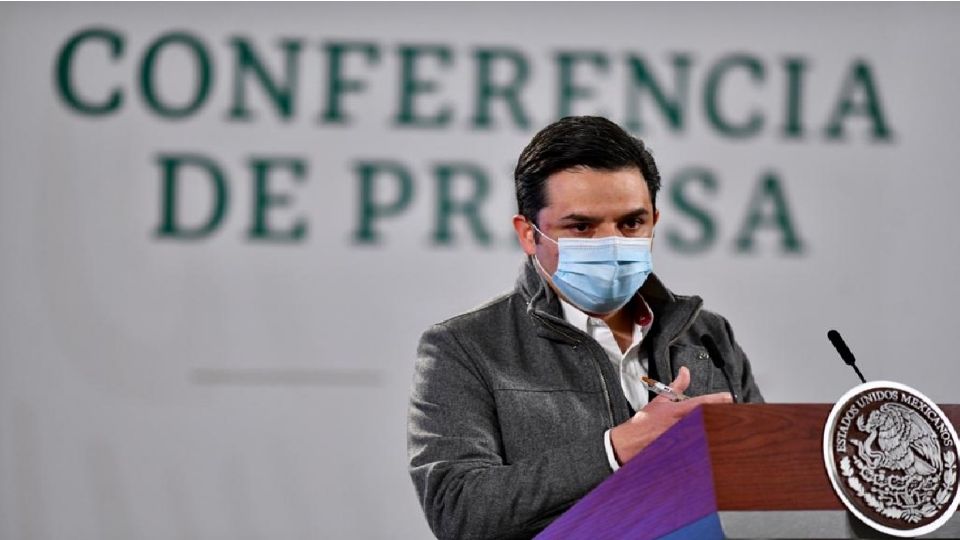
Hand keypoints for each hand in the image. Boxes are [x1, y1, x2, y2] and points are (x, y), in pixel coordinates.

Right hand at [609, 367, 731, 464]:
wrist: (631, 442)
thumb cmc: (645, 421)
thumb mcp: (661, 400)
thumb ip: (677, 386)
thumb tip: (685, 371)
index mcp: (676, 411)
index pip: (700, 403)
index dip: (715, 400)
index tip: (728, 397)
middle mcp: (680, 424)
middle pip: (706, 420)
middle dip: (718, 416)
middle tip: (730, 413)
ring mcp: (682, 438)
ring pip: (703, 433)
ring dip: (712, 429)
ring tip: (723, 428)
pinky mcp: (682, 450)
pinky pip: (697, 447)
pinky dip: (704, 443)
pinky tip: (709, 443)